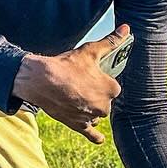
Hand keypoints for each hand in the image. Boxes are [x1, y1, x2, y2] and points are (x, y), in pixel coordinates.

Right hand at [11, 25, 129, 142]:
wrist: (41, 80)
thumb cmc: (67, 64)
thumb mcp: (91, 51)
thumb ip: (111, 41)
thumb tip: (126, 28)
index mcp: (111, 89)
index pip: (112, 87)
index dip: (101, 81)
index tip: (90, 75)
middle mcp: (104, 106)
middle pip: (104, 101)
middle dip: (96, 94)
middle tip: (80, 84)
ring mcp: (91, 117)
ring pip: (96, 113)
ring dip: (91, 108)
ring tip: (76, 96)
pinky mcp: (78, 124)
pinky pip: (90, 132)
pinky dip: (95, 136)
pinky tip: (100, 139)